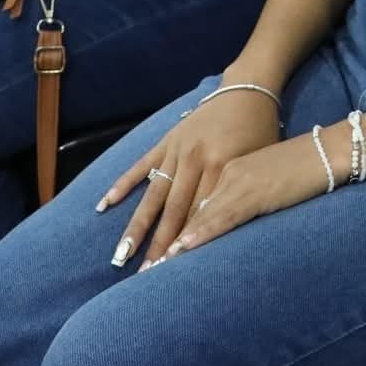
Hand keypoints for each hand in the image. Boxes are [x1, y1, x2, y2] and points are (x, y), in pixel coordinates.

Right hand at [99, 88, 285, 270]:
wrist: (248, 89)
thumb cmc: (260, 132)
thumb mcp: (256, 164)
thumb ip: (237, 194)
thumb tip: (218, 234)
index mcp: (222, 166)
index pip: (201, 214)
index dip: (187, 244)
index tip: (173, 272)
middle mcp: (196, 159)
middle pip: (174, 211)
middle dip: (159, 245)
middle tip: (144, 276)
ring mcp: (177, 150)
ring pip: (154, 195)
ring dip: (136, 226)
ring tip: (121, 254)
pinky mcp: (166, 140)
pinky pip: (140, 166)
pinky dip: (122, 185)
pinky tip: (104, 205)